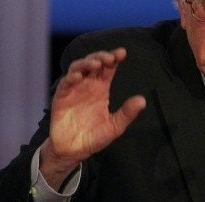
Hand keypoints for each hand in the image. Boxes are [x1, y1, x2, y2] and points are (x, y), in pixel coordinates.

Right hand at [40, 47, 145, 188]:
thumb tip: (142, 100)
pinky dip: (71, 77)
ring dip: (86, 63)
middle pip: (93, 63)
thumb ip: (127, 113)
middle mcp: (88, 85)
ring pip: (78, 68)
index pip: (108, 68)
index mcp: (101, 89)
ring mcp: (74, 89)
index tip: (122, 52)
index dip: (114, 58)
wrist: (73, 151)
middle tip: (109, 58)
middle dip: (100, 57)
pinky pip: (65, 83)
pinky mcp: (61, 97)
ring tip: (95, 64)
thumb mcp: (114, 126)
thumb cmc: (93, 137)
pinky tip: (79, 76)